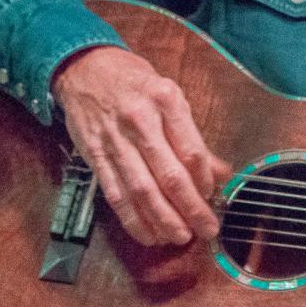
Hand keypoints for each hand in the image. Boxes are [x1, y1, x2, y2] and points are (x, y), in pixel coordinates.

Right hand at [53, 46, 230, 246]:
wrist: (85, 69)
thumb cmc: (135, 83)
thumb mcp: (170, 96)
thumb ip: (192, 137)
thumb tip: (220, 172)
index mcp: (166, 101)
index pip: (192, 151)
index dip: (205, 181)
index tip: (213, 196)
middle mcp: (140, 121)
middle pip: (169, 176)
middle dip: (191, 209)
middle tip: (206, 229)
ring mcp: (115, 140)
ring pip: (142, 191)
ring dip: (163, 220)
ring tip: (180, 237)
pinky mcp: (95, 157)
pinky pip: (116, 195)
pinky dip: (133, 219)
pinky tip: (148, 234)